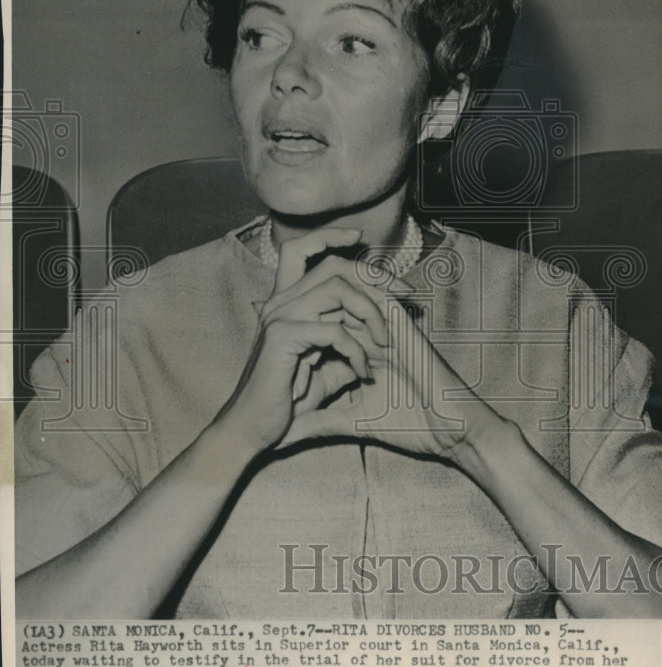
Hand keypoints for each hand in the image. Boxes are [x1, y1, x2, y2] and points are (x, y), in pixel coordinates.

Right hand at [214, 227, 394, 450]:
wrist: (255, 430)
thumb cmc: (287, 401)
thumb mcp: (327, 369)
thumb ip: (348, 347)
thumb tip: (379, 339)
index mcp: (285, 303)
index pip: (300, 251)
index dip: (328, 237)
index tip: (358, 238)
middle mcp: (278, 303)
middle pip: (330, 265)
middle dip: (372, 280)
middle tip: (401, 301)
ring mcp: (278, 317)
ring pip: (336, 289)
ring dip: (370, 313)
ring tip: (384, 342)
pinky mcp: (282, 338)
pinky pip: (334, 331)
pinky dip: (357, 351)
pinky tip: (363, 372)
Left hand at [281, 293, 513, 475]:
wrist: (452, 432)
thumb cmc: (412, 427)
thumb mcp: (351, 424)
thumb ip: (320, 421)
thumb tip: (280, 434)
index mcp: (363, 350)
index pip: (324, 325)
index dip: (296, 325)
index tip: (263, 333)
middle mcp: (374, 332)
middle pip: (332, 302)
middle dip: (301, 302)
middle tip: (265, 304)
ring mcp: (389, 326)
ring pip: (350, 292)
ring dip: (321, 295)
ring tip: (288, 297)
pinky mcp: (403, 326)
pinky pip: (375, 297)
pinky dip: (351, 296)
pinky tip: (321, 299)